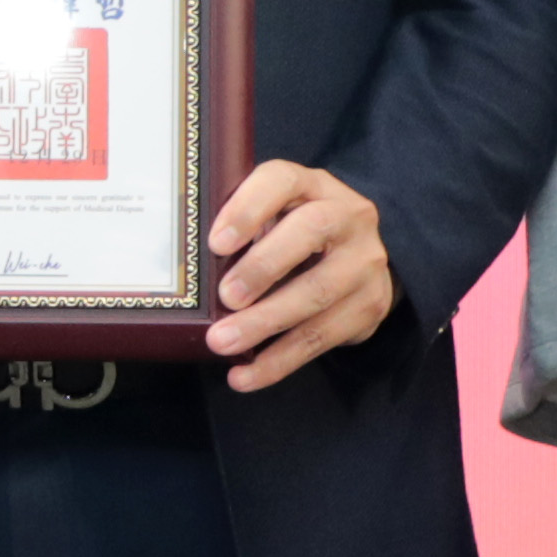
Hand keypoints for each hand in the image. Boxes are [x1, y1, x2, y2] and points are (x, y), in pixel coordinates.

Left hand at [202, 160, 396, 391]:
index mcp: (313, 185)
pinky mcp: (369, 305)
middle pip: (308, 232)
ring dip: (265, 323)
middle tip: (225, 298)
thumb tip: (187, 263)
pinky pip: (322, 337)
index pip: (282, 181)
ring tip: (222, 343)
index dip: (248, 209)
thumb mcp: (275, 218)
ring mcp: (365, 261)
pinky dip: (279, 361)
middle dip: (262, 267)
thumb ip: (244, 229)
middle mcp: (348, 216)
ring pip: (316, 292)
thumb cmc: (295, 236)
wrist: (359, 261)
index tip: (216, 243)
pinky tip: (245, 375)